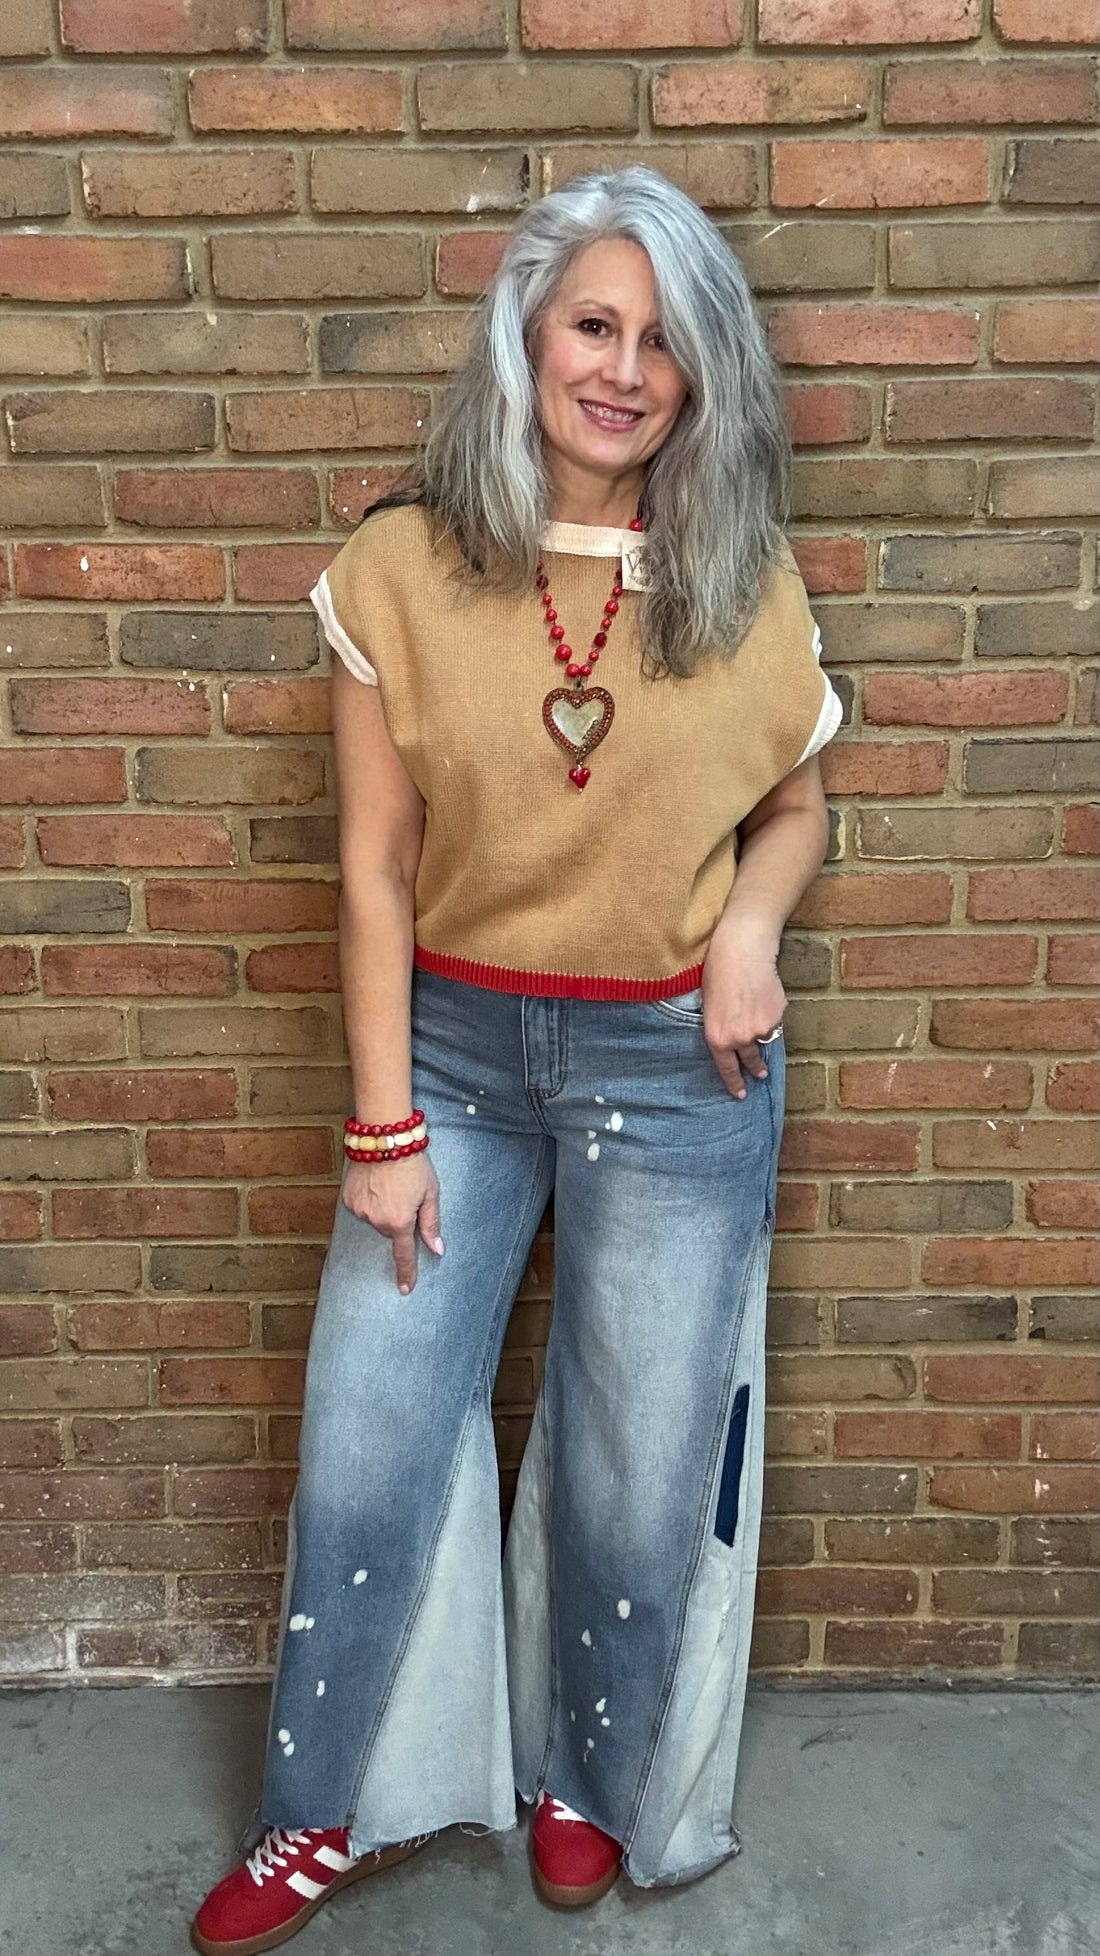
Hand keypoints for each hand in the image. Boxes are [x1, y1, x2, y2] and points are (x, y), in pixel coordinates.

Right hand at [340, 1153, 442, 1294]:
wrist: (384, 1139)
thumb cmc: (413, 1163)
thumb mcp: (430, 1193)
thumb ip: (431, 1224)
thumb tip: (437, 1249)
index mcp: (400, 1221)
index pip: (403, 1254)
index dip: (405, 1273)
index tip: (404, 1289)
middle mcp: (377, 1220)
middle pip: (390, 1230)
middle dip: (398, 1218)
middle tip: (404, 1194)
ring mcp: (360, 1210)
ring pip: (375, 1219)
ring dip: (383, 1208)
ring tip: (389, 1184)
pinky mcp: (348, 1199)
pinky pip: (362, 1208)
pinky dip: (369, 1200)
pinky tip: (375, 1183)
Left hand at [701, 927, 785, 1100]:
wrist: (742, 951)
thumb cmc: (717, 972)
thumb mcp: (708, 1006)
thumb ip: (720, 1028)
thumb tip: (732, 1038)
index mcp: (717, 1038)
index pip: (727, 1069)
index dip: (735, 1083)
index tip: (741, 1094)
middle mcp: (740, 1039)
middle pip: (751, 1060)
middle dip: (756, 1068)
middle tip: (760, 1075)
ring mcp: (761, 1028)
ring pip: (764, 1038)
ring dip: (762, 1034)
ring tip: (758, 1017)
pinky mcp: (777, 1015)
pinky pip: (774, 1020)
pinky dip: (770, 1013)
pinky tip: (763, 995)